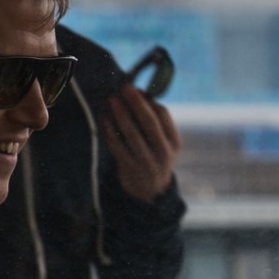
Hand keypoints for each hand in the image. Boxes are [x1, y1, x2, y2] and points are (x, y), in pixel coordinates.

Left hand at [100, 83, 181, 202]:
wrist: (150, 191)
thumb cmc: (155, 156)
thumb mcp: (164, 142)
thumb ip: (156, 123)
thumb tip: (139, 94)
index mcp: (174, 142)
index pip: (164, 115)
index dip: (150, 100)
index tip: (137, 89)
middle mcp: (163, 152)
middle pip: (149, 122)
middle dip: (136, 103)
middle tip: (125, 87)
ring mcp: (147, 162)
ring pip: (132, 134)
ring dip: (121, 115)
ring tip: (112, 100)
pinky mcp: (130, 169)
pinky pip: (118, 147)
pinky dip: (110, 132)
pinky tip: (104, 120)